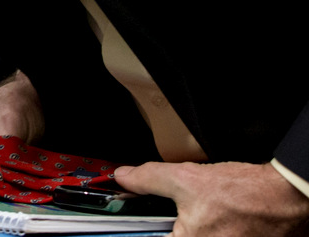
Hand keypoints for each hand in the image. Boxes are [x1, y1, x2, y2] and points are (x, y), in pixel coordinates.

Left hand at [113, 160, 308, 236]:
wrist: (284, 196)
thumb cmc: (242, 193)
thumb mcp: (185, 179)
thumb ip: (149, 179)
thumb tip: (124, 177)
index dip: (144, 228)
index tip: (140, 220)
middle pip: (172, 236)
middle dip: (168, 224)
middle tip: (177, 210)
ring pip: (192, 235)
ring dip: (187, 226)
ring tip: (201, 211)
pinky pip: (210, 236)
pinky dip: (205, 228)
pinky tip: (212, 215)